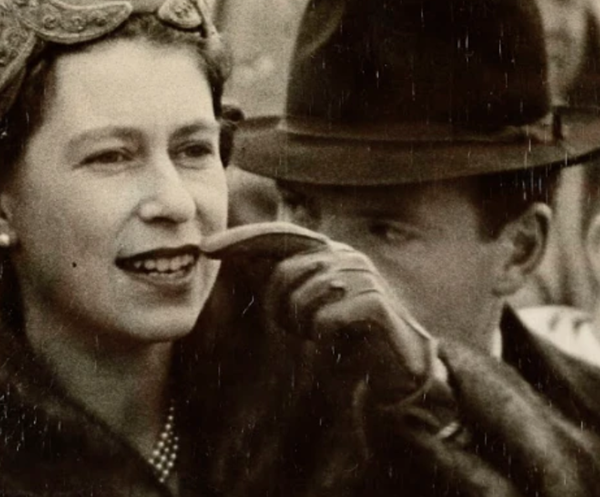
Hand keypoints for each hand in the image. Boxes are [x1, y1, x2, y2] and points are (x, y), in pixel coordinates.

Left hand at [203, 223, 440, 403]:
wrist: (396, 365)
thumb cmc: (345, 332)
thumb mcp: (307, 301)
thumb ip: (280, 276)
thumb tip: (233, 254)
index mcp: (326, 250)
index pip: (276, 235)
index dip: (241, 239)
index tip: (204, 247)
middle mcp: (343, 254)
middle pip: (283, 274)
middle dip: (280, 308)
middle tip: (299, 328)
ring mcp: (361, 275)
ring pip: (301, 299)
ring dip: (303, 326)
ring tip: (323, 333)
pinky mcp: (373, 301)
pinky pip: (323, 319)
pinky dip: (323, 336)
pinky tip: (340, 340)